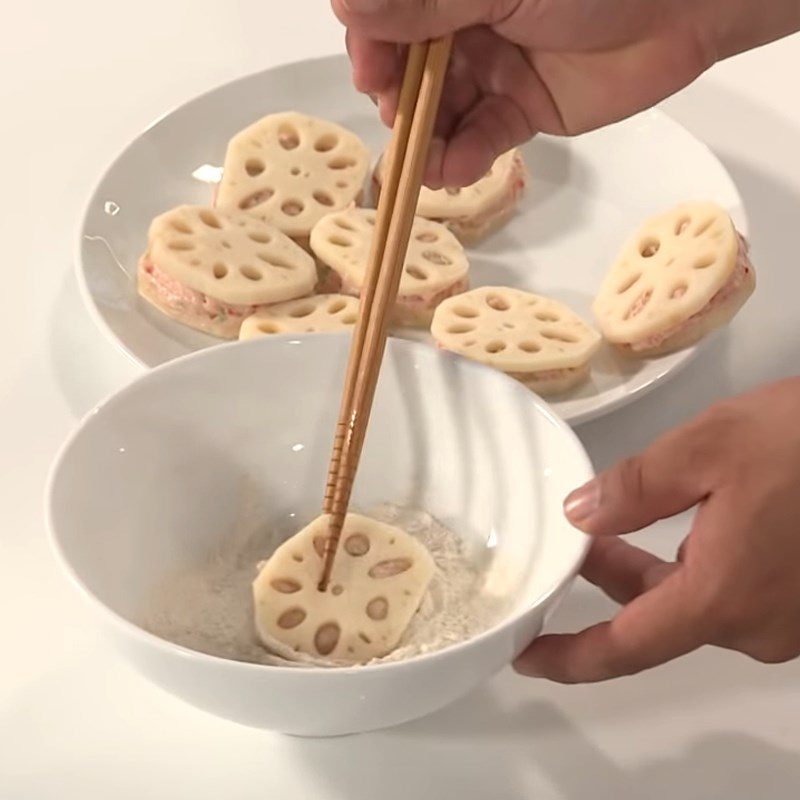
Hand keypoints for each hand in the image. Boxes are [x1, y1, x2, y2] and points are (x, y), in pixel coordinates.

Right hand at [333, 0, 799, 187]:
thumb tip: (349, 5)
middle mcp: (469, 23)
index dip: (373, 46)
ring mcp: (494, 68)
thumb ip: (426, 3)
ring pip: (441, 110)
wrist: (685, 5)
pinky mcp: (522, 110)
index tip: (368, 71)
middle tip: (398, 115)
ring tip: (423, 161)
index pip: (392, 17)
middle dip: (397, 97)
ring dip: (426, 138)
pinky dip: (463, 157)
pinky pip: (479, 138)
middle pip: (409, 68)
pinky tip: (451, 170)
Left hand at [515, 377, 799, 682]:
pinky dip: (697, 563)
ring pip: (696, 601)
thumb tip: (580, 514)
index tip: (527, 657)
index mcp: (723, 598)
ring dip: (652, 568)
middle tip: (572, 540)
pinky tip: (689, 519)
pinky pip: (734, 591)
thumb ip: (634, 487)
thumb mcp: (707, 447)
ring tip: (614, 520)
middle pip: (659, 617)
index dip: (570, 657)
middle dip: (610, 581)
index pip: (626, 647)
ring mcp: (789, 618)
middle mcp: (758, 626)